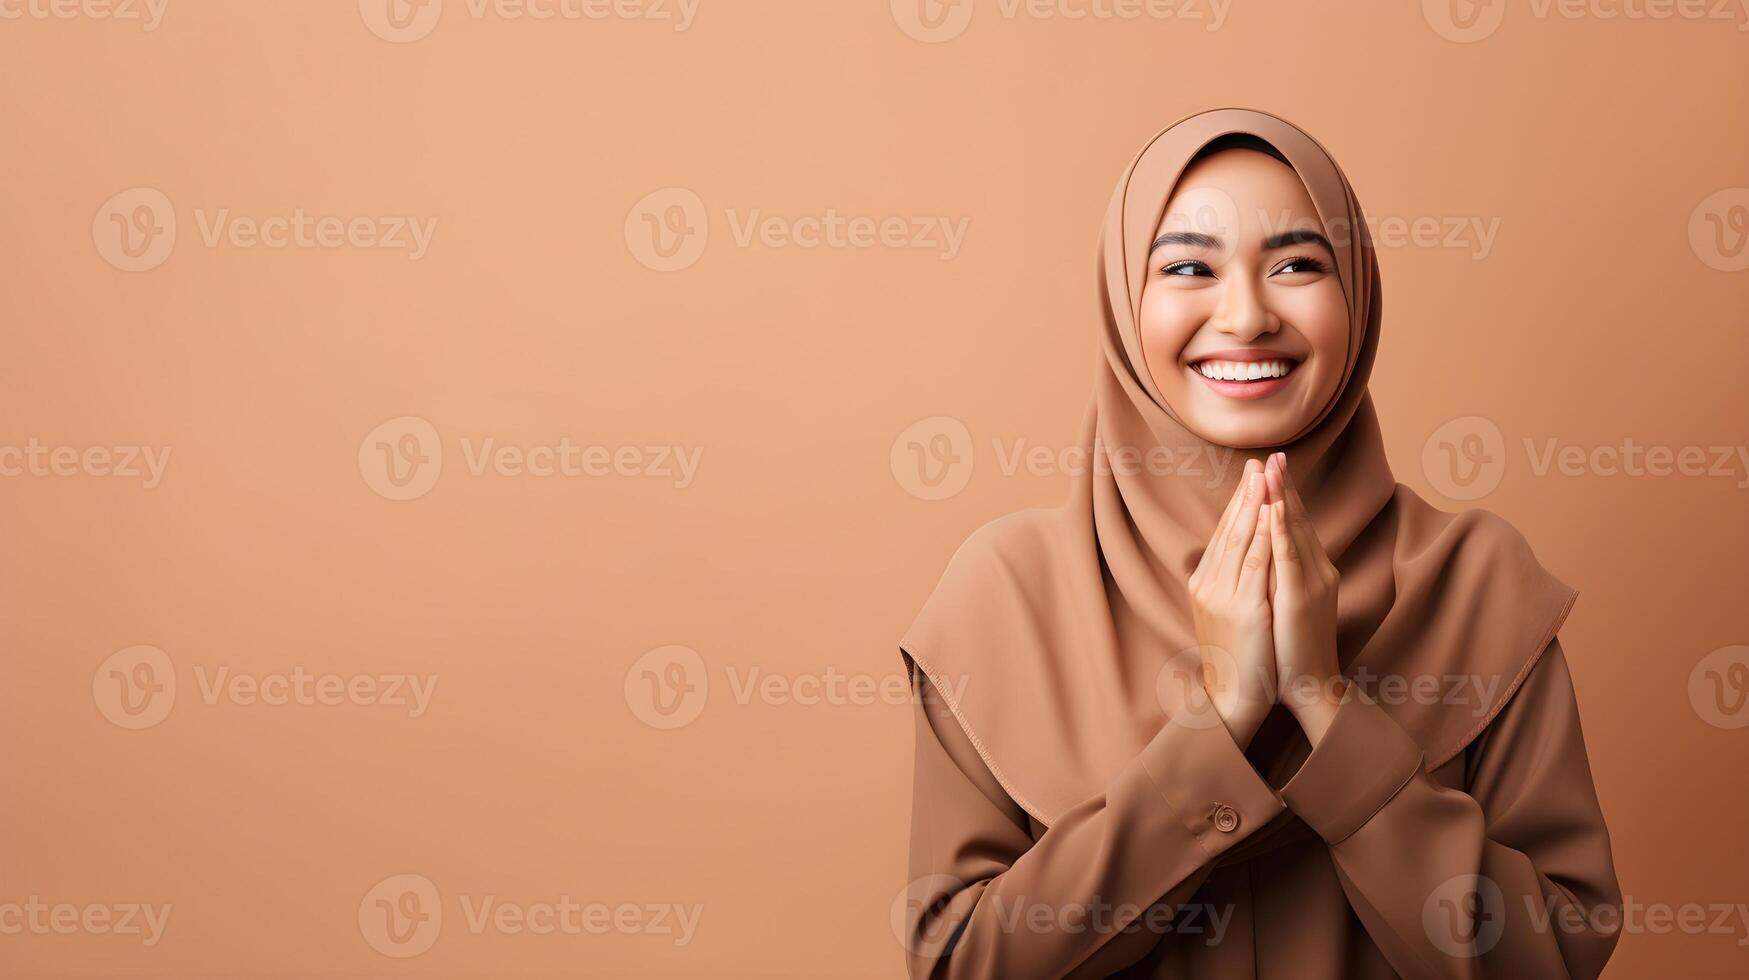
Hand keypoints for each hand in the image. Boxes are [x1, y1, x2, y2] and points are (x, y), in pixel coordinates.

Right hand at [1186, 458, 1278, 748]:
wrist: (1234, 697)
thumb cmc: (1238, 657)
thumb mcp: (1227, 612)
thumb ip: (1231, 581)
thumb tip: (1242, 553)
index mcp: (1205, 582)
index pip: (1224, 532)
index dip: (1239, 502)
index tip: (1253, 474)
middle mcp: (1209, 583)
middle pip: (1230, 528)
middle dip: (1246, 493)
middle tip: (1259, 461)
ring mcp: (1224, 595)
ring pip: (1241, 539)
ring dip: (1255, 503)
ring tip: (1266, 475)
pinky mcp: (1245, 608)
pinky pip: (1256, 562)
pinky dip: (1264, 533)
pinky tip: (1273, 512)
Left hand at [1263, 452, 1347, 743]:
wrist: (1307, 685)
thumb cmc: (1290, 648)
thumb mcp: (1281, 602)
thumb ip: (1275, 574)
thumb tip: (1259, 552)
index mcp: (1307, 571)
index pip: (1290, 525)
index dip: (1282, 495)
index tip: (1268, 467)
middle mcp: (1315, 571)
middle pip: (1295, 520)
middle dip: (1283, 487)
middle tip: (1272, 455)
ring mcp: (1312, 583)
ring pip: (1294, 532)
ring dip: (1282, 497)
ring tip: (1272, 468)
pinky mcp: (1302, 598)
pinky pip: (1290, 557)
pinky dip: (1282, 530)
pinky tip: (1274, 508)